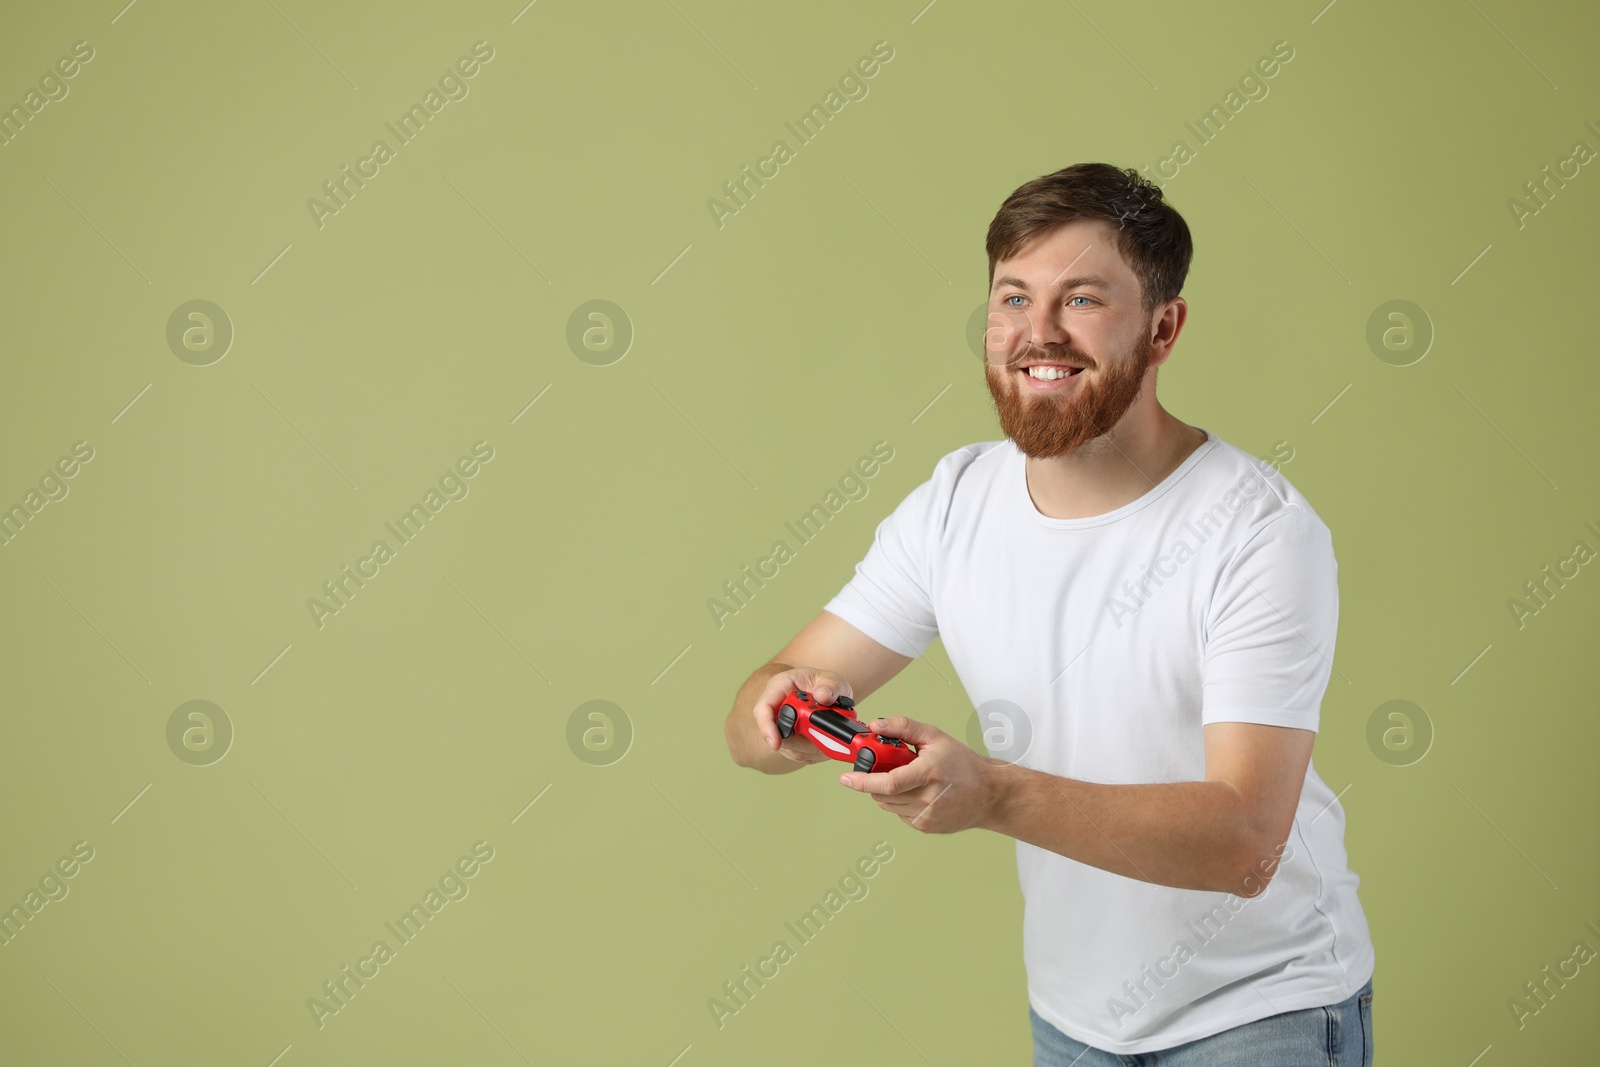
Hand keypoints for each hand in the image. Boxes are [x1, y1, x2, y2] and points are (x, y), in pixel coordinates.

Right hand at [749, 667, 854, 766]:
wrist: (830, 693)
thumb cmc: (826, 683)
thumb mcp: (832, 679)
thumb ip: (830, 686)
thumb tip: (823, 696)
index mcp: (780, 686)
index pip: (764, 708)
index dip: (766, 727)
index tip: (775, 743)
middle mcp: (777, 707)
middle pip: (778, 734)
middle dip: (801, 741)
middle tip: (823, 738)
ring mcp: (782, 727)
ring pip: (790, 748)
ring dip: (811, 748)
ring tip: (831, 737)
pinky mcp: (790, 741)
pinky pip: (800, 754)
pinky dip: (815, 753)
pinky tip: (827, 742)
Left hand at [838, 715, 1009, 832]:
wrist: (988, 794)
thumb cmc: (963, 764)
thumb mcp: (935, 737)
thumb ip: (903, 727)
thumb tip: (875, 725)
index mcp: (929, 774)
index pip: (889, 782)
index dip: (863, 781)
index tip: (845, 778)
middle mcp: (928, 798)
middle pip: (882, 794)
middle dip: (874, 780)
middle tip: (886, 767)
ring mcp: (926, 816)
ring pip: (887, 805)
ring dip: (887, 791)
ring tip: (907, 778)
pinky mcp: (925, 827)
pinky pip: (899, 813)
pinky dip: (900, 802)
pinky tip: (917, 792)